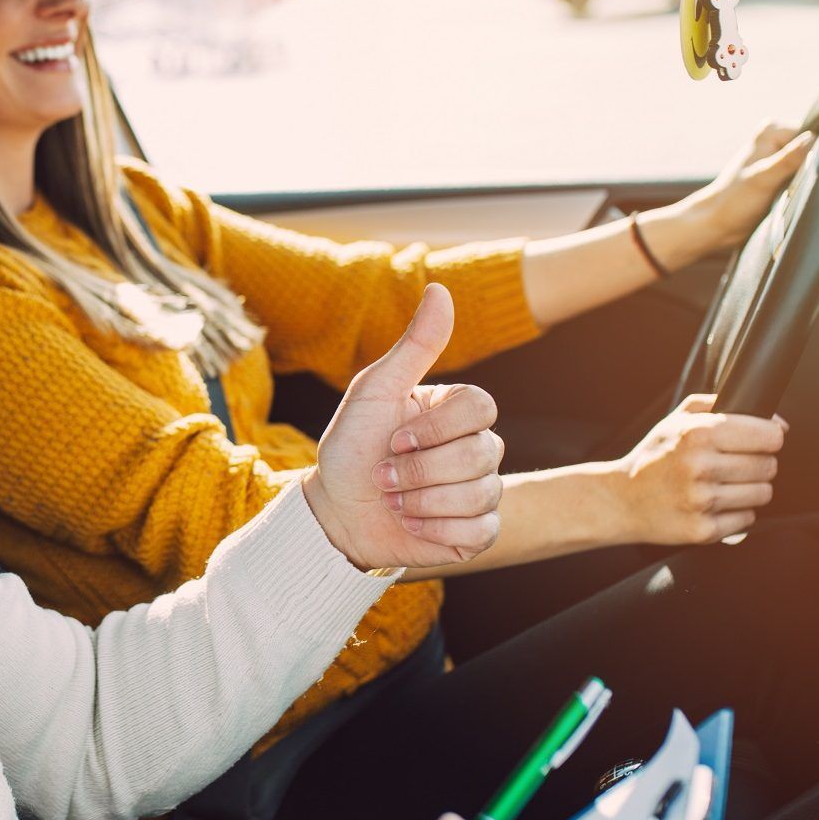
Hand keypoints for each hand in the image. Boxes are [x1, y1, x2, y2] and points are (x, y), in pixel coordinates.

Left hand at [304, 285, 502, 567]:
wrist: (335, 511)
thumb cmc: (351, 447)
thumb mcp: (374, 391)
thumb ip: (414, 345)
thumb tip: (440, 288)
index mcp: (455, 411)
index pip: (481, 407)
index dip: (437, 429)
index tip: (394, 438)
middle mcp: (476, 447)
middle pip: (483, 453)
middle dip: (420, 470)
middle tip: (383, 475)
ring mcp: (481, 490)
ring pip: (481, 494)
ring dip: (421, 501)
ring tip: (392, 499)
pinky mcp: (477, 531)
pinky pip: (481, 531)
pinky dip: (435, 529)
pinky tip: (410, 523)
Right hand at [608, 394, 786, 544]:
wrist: (619, 501)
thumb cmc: (653, 458)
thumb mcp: (676, 420)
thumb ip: (719, 405)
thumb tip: (777, 422)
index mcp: (697, 433)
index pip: (769, 435)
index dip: (769, 437)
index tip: (760, 441)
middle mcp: (700, 466)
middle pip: (768, 466)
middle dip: (758, 464)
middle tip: (733, 465)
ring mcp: (701, 500)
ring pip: (763, 493)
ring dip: (750, 490)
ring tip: (723, 485)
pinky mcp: (703, 529)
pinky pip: (747, 519)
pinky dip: (736, 513)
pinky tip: (713, 505)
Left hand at [686, 121, 815, 249]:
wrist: (716, 225)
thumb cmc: (734, 202)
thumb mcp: (763, 179)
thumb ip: (788, 159)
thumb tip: (812, 138)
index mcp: (771, 131)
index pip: (813, 133)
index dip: (818, 154)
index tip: (805, 174)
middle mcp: (776, 139)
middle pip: (814, 148)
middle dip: (812, 168)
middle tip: (794, 187)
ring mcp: (778, 157)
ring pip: (810, 164)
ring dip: (808, 180)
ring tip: (790, 194)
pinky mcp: (780, 175)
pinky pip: (803, 176)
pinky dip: (803, 187)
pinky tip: (793, 198)